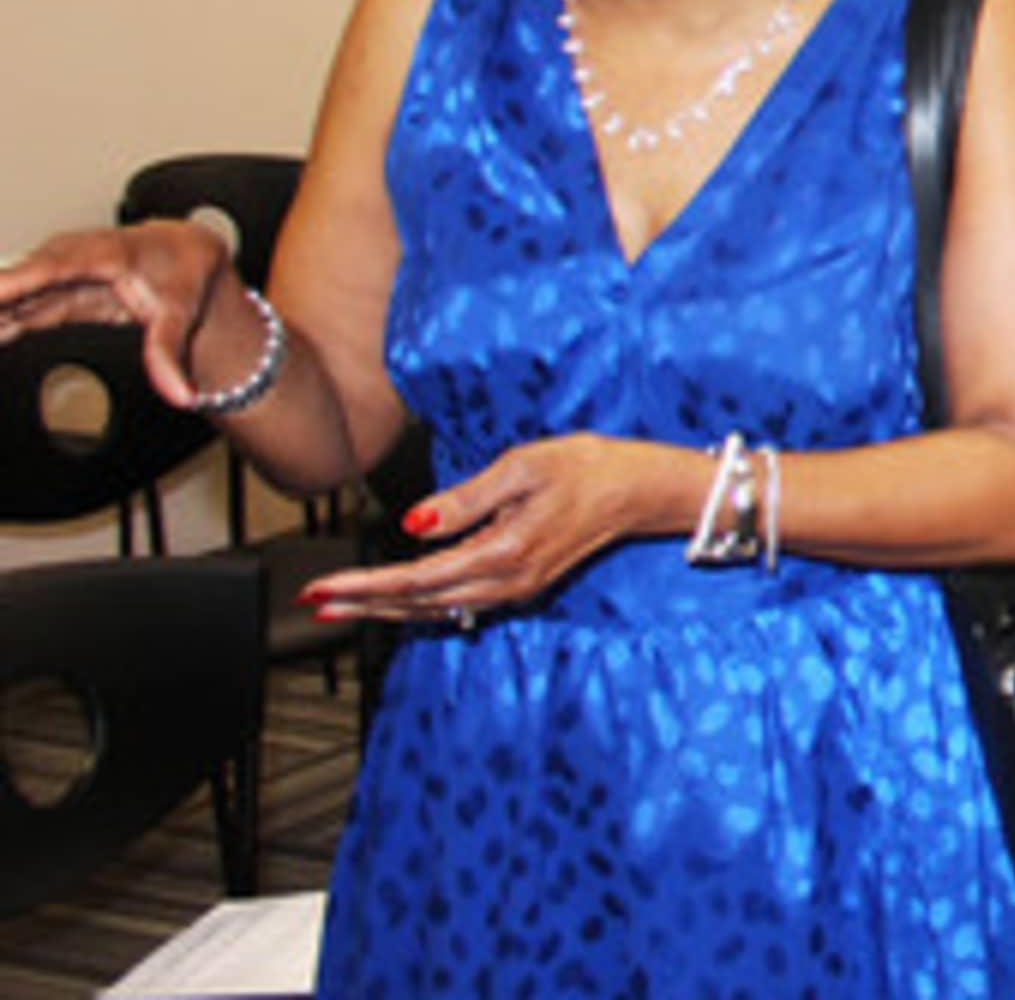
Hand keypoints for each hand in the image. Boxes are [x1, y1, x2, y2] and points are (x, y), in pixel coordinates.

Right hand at [0, 222, 233, 404]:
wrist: (181, 252)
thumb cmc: (178, 273)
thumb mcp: (179, 314)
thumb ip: (170, 355)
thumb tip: (184, 398)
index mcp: (101, 254)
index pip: (49, 268)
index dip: (14, 283)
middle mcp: (68, 258)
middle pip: (15, 280)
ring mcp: (54, 273)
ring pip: (8, 294)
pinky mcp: (46, 289)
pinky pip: (12, 305)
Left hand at [305, 433, 658, 621]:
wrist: (639, 489)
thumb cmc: (588, 469)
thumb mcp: (523, 466)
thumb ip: (464, 499)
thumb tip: (414, 525)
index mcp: (504, 552)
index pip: (415, 578)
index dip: (363, 586)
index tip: (322, 587)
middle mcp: (508, 581)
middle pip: (418, 603)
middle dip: (363, 604)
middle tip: (314, 602)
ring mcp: (516, 588)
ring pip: (435, 608)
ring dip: (386, 608)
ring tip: (343, 605)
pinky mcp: (521, 583)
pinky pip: (458, 603)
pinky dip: (419, 604)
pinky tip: (398, 600)